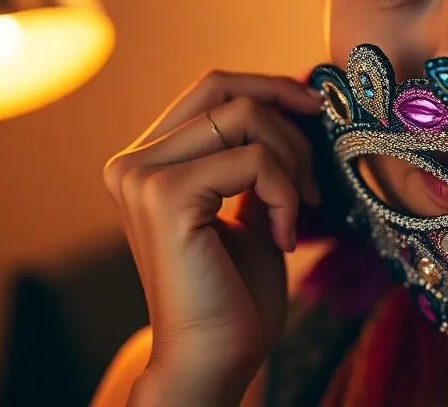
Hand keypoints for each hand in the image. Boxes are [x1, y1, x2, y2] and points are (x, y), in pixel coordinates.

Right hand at [101, 71, 322, 406]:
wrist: (215, 360)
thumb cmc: (235, 295)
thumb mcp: (248, 209)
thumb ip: (252, 158)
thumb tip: (294, 101)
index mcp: (146, 162)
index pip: (210, 89)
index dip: (268, 87)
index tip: (315, 108)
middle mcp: (132, 162)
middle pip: (224, 89)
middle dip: (286, 118)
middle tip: (316, 171)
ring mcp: (141, 176)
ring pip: (244, 117)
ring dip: (291, 163)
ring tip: (295, 214)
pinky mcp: (166, 195)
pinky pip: (253, 160)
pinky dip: (285, 193)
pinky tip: (283, 237)